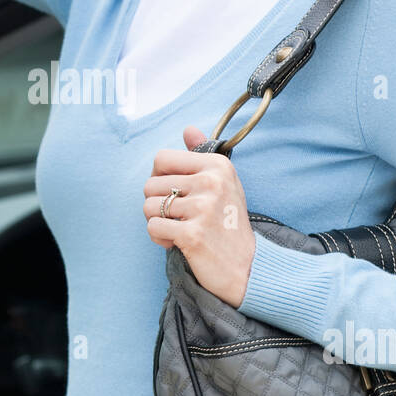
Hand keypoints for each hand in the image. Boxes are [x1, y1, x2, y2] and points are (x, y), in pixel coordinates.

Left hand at [143, 125, 256, 306]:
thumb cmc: (230, 223)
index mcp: (217, 165)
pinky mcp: (192, 234)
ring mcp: (202, 208)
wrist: (248, 266)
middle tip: (178, 217)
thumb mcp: (224, 183)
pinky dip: (160, 238)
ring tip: (179, 229)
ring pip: (147, 206)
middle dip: (156, 204)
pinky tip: (178, 242)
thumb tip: (188, 129)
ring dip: (158, 222)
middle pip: (150, 184)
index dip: (159, 177)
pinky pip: (152, 227)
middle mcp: (211, 182)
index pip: (162, 158)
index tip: (174, 192)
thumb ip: (202, 154)